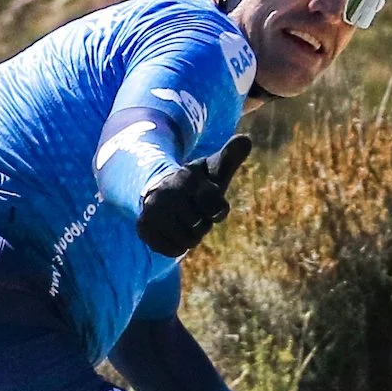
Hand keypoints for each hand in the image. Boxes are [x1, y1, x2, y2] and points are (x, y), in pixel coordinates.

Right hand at [137, 135, 251, 257]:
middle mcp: (167, 194)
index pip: (217, 209)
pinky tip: (171, 230)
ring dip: (190, 236)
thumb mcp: (212, 170)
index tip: (210, 202)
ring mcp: (153, 211)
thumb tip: (246, 140)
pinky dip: (176, 245)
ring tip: (182, 221)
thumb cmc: (194, 184)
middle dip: (202, 224)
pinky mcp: (144, 228)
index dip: (217, 211)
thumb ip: (230, 157)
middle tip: (193, 211)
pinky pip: (173, 250)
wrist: (156, 189)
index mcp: (187, 178)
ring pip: (187, 242)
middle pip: (201, 228)